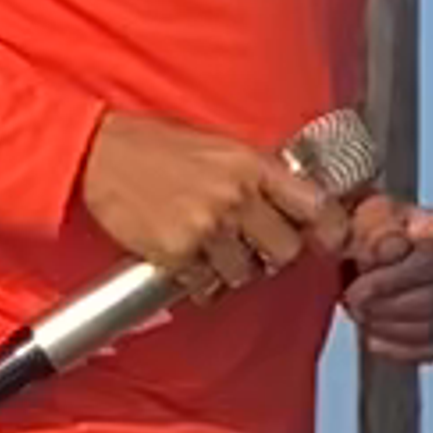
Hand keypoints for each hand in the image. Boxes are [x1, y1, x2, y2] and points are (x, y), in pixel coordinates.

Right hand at [81, 110, 317, 301]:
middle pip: (286, 252)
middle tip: (253, 243)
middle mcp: (236, 196)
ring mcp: (207, 228)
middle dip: (273, 253)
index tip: (332, 239)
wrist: (100, 155)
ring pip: (245, 274)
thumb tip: (299, 204)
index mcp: (252, 164)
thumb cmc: (158, 147)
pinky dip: (199, 279)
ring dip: (233, 269)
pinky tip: (184, 255)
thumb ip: (260, 176)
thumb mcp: (221, 147)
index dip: (331, 229)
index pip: (315, 206)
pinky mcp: (177, 254)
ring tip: (210, 246)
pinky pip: (206, 286)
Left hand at [335, 191, 432, 362]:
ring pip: (431, 328)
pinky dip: (397, 348)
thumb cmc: (373, 233)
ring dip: (387, 327)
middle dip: (385, 307)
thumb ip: (377, 231)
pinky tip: (375, 335)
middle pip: (432, 299)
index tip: (357, 288)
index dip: (390, 280)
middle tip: (356, 303)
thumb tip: (392, 248)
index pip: (432, 260)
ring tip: (363, 315)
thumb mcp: (365, 219)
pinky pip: (431, 349)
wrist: (371, 252)